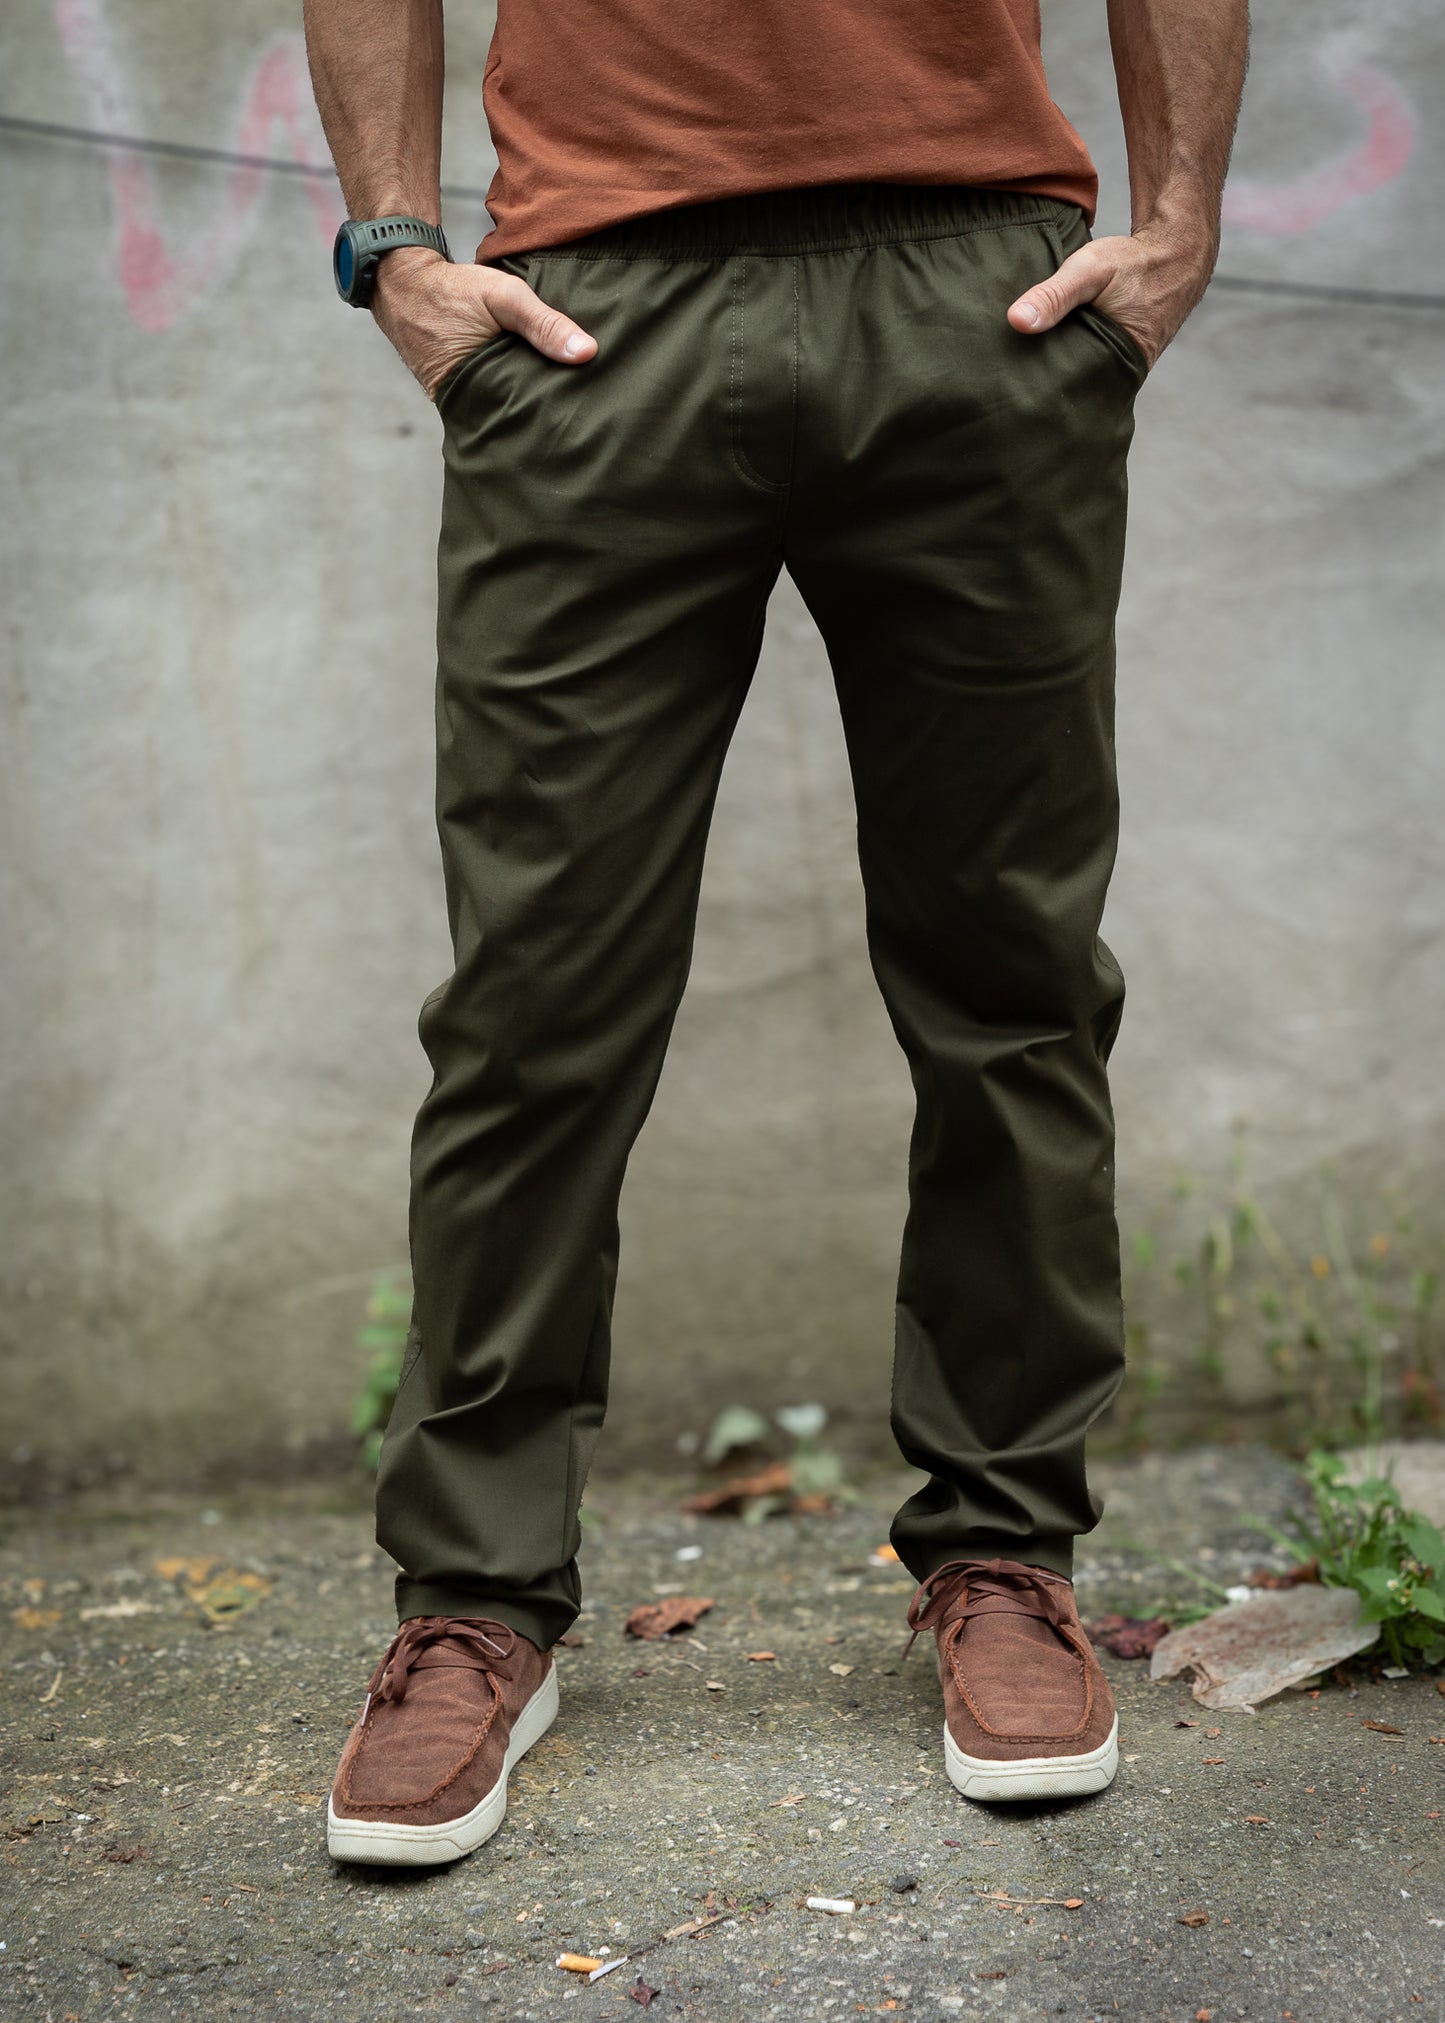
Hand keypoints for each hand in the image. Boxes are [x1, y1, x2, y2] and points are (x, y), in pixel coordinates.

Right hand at [372, 248, 597, 399]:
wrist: (401, 282)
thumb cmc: (452, 290)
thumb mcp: (504, 297)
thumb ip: (544, 323)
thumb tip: (588, 352)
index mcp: (478, 392)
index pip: (527, 415)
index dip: (553, 410)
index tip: (583, 407)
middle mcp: (465, 404)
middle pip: (516, 415)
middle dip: (542, 409)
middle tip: (579, 405)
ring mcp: (457, 400)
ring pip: (501, 407)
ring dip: (524, 399)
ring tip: (560, 396)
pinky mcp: (453, 391)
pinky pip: (487, 396)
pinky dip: (505, 388)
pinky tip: (528, 381)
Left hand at [1006, 226, 1217, 372]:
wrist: (1176, 255)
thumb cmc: (1133, 262)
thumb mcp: (1090, 271)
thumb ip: (1054, 295)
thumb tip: (1016, 321)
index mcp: (1113, 366)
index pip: (1064, 392)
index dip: (1036, 391)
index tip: (1006, 388)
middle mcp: (1118, 375)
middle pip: (1069, 389)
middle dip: (1042, 386)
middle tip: (1004, 385)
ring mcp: (1120, 369)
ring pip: (1078, 378)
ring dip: (1055, 373)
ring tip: (1017, 374)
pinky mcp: (1119, 359)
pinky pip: (1087, 366)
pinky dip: (1069, 360)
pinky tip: (1044, 356)